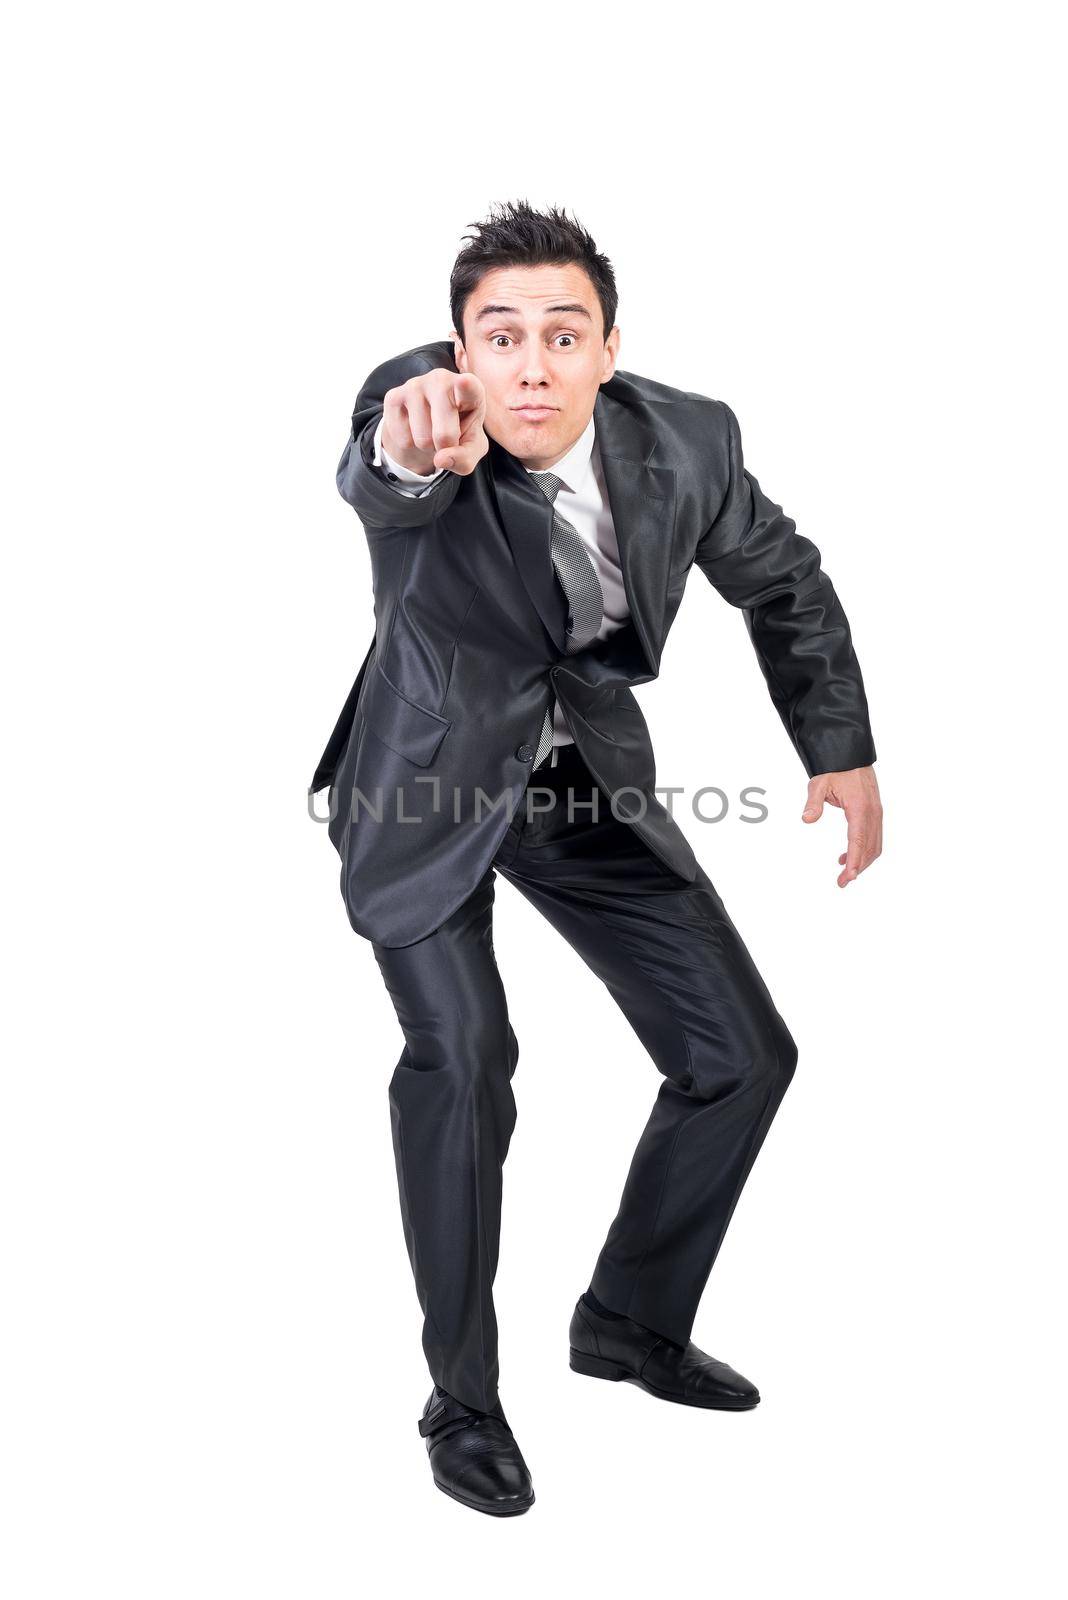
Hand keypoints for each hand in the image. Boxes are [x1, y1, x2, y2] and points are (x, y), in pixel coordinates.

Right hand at [381, 369, 487, 477]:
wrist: (428, 427)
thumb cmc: (458, 433)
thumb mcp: (470, 449)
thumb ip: (464, 457)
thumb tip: (440, 459)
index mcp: (470, 389)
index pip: (469, 386)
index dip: (466, 386)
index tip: (464, 382)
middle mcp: (442, 380)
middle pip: (444, 434)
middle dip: (445, 448)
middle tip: (447, 438)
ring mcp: (415, 385)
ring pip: (422, 439)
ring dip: (427, 446)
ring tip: (430, 431)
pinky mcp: (394, 396)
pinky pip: (403, 439)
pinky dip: (409, 444)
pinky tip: (414, 428)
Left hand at [801, 765, 882, 887]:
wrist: (850, 755)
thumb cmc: (835, 769)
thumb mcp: (819, 784)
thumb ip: (813, 803)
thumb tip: (806, 819)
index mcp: (860, 808)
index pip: (858, 840)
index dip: (855, 861)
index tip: (849, 877)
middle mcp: (872, 813)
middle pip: (870, 848)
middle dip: (858, 868)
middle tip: (842, 882)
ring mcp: (876, 813)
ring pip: (875, 845)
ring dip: (862, 861)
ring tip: (845, 873)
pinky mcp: (875, 813)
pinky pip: (873, 836)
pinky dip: (864, 850)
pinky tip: (846, 857)